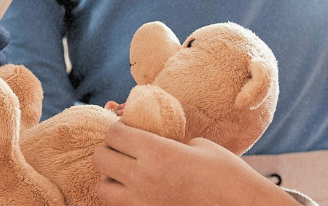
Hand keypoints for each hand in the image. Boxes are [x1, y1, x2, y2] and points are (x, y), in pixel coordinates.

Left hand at [94, 122, 298, 205]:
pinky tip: (138, 192)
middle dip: (109, 150)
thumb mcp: (197, 145)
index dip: (117, 129)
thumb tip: (147, 141)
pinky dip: (122, 198)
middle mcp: (143, 178)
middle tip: (124, 149)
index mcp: (157, 152)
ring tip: (127, 174)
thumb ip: (166, 142)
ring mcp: (142, 203)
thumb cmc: (226, 173)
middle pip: (101, 159)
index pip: (113, 134)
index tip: (127, 129)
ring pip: (103, 188)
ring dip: (110, 178)